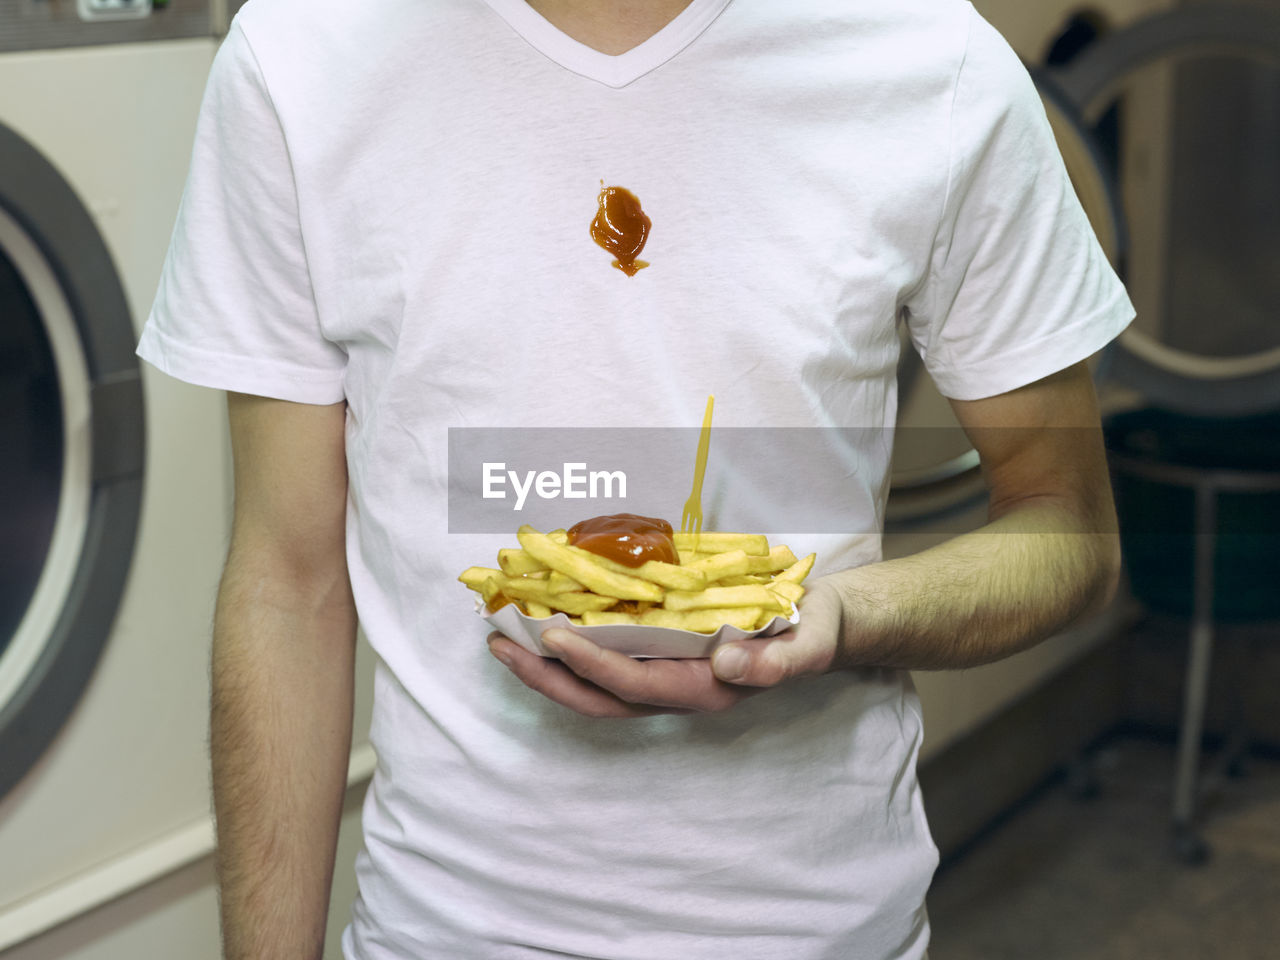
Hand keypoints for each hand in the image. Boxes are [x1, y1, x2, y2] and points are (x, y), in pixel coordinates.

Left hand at [486, 579, 844, 717]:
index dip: (593, 664)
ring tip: (504, 637)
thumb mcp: (809, 643)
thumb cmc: (814, 630)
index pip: (637, 685)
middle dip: (547, 677)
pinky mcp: (662, 659)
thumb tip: (727, 669)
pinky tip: (544, 624)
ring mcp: (667, 679)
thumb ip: (775, 663)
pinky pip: (607, 662)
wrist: (821, 625)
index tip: (553, 635)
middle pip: (599, 698)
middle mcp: (679, 692)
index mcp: (709, 691)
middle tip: (499, 644)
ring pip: (595, 687)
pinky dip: (571, 649)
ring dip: (548, 668)